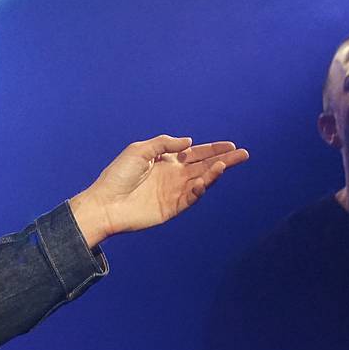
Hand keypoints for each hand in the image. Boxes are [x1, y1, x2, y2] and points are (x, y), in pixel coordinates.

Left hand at [70, 135, 248, 247]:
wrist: (105, 204)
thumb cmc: (118, 175)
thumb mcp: (139, 150)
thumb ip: (164, 143)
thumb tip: (189, 142)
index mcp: (166, 160)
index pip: (195, 153)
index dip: (213, 149)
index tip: (230, 145)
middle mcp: (173, 175)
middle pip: (205, 166)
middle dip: (224, 160)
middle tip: (243, 154)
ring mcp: (174, 192)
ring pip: (202, 180)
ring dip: (215, 173)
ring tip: (226, 164)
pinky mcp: (173, 207)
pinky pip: (192, 197)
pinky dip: (201, 189)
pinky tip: (206, 180)